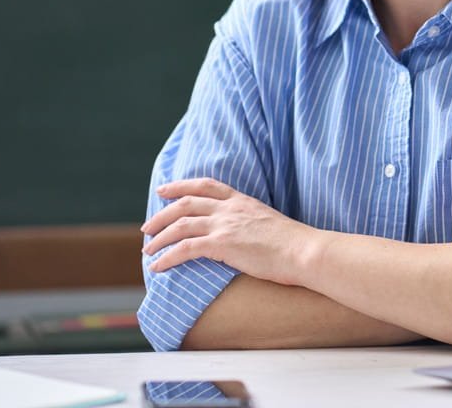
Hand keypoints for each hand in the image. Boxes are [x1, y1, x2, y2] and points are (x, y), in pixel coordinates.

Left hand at [141, 178, 315, 286]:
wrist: (303, 251)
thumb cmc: (293, 245)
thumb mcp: (268, 223)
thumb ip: (250, 224)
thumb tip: (241, 236)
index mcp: (242, 201)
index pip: (206, 185)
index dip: (181, 185)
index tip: (164, 189)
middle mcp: (230, 209)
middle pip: (185, 203)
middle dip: (162, 214)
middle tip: (147, 227)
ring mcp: (225, 225)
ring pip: (180, 225)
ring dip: (159, 238)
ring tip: (148, 250)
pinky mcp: (222, 244)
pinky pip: (185, 249)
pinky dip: (167, 257)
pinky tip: (157, 266)